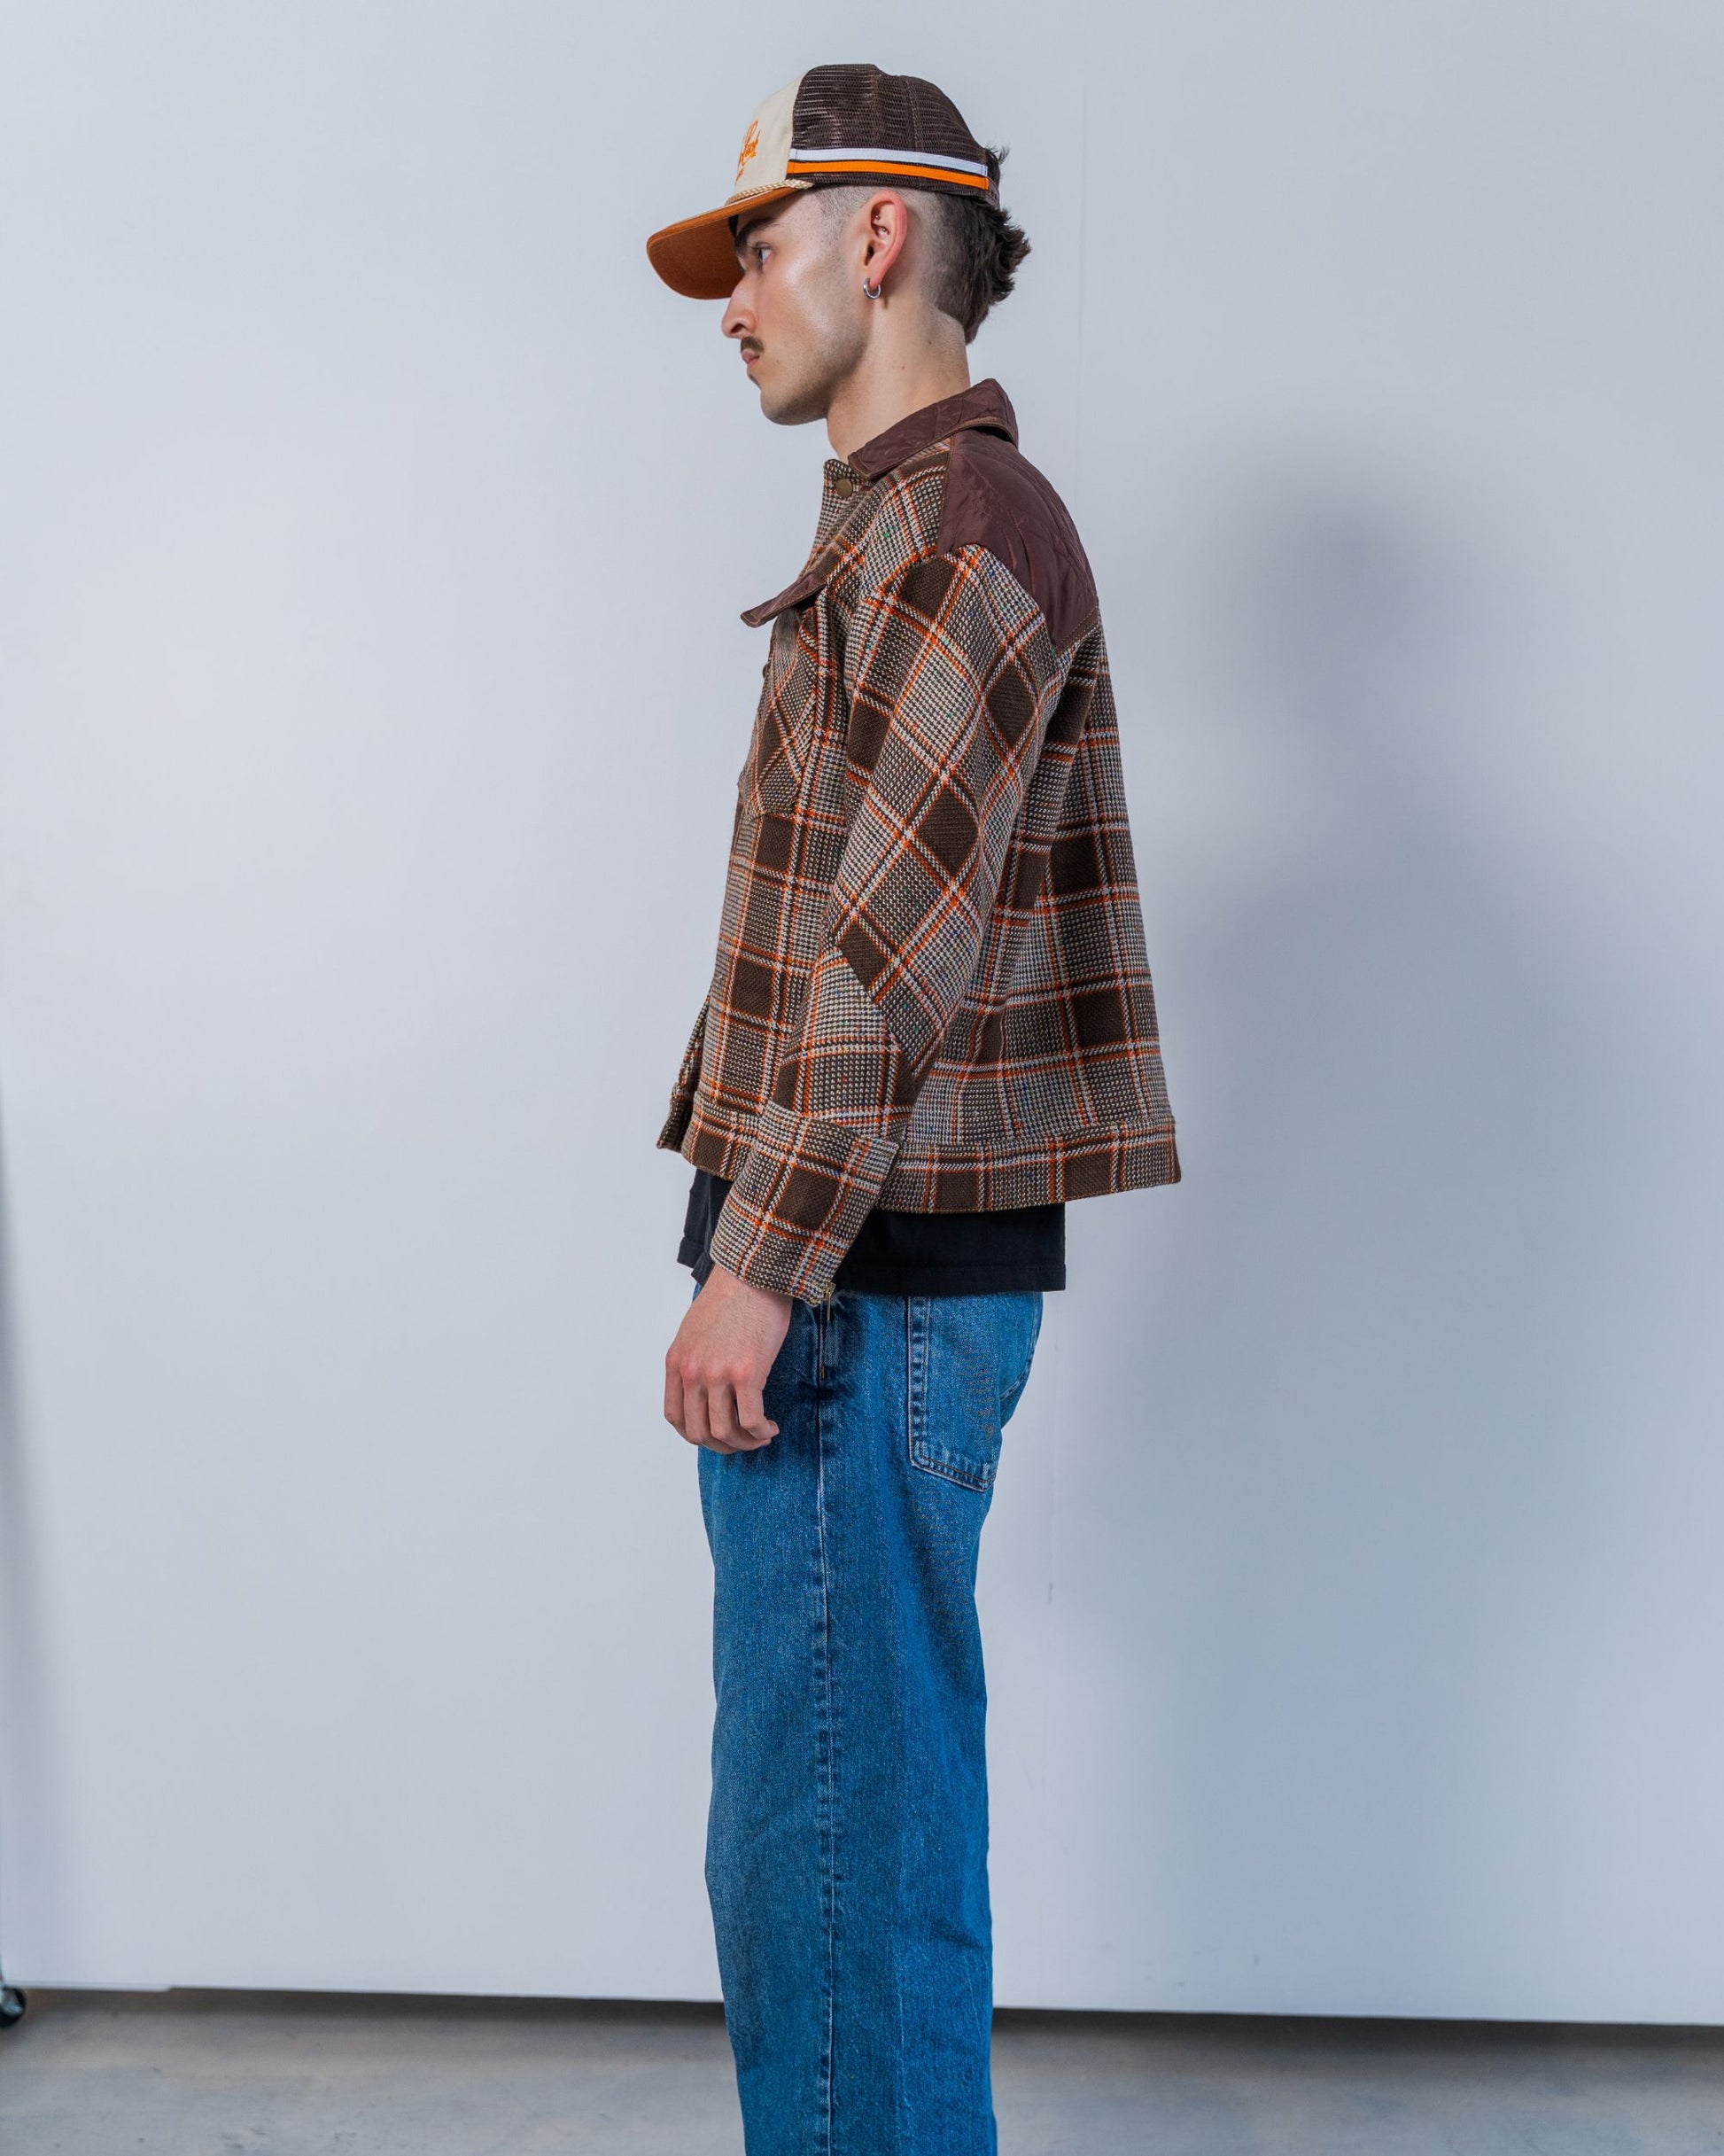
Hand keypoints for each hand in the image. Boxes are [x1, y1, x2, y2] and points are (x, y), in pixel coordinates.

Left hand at [664, 1262, 792, 1452]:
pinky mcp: (746, 1373)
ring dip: (745, 1443)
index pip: (675, 1416)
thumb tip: (707, 1388)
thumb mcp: (695, 1330)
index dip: (695, 1434)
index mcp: (676, 1362)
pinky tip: (771, 1427)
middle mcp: (691, 1372)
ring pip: (724, 1432)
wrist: (753, 1274)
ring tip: (761, 1436)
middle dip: (722, 1445)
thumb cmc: (731, 1297)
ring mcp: (717, 1375)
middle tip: (742, 1442)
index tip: (715, 1435)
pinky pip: (750, 1421)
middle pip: (698, 1432)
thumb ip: (695, 1360)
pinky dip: (760, 1432)